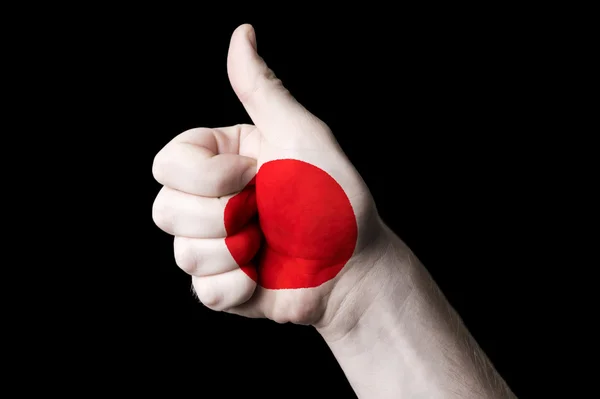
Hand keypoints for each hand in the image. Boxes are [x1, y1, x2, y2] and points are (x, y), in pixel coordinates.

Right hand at [152, 24, 384, 327]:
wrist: (355, 268)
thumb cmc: (335, 198)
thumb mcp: (301, 136)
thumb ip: (262, 90)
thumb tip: (242, 32)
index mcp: (222, 160)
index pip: (167, 163)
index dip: (206, 176)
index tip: (255, 175)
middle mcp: (210, 200)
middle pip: (165, 209)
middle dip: (224, 217)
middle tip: (266, 214)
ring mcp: (212, 244)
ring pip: (183, 253)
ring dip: (237, 252)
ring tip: (270, 244)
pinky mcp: (220, 285)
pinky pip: (203, 290)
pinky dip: (240, 287)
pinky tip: (264, 276)